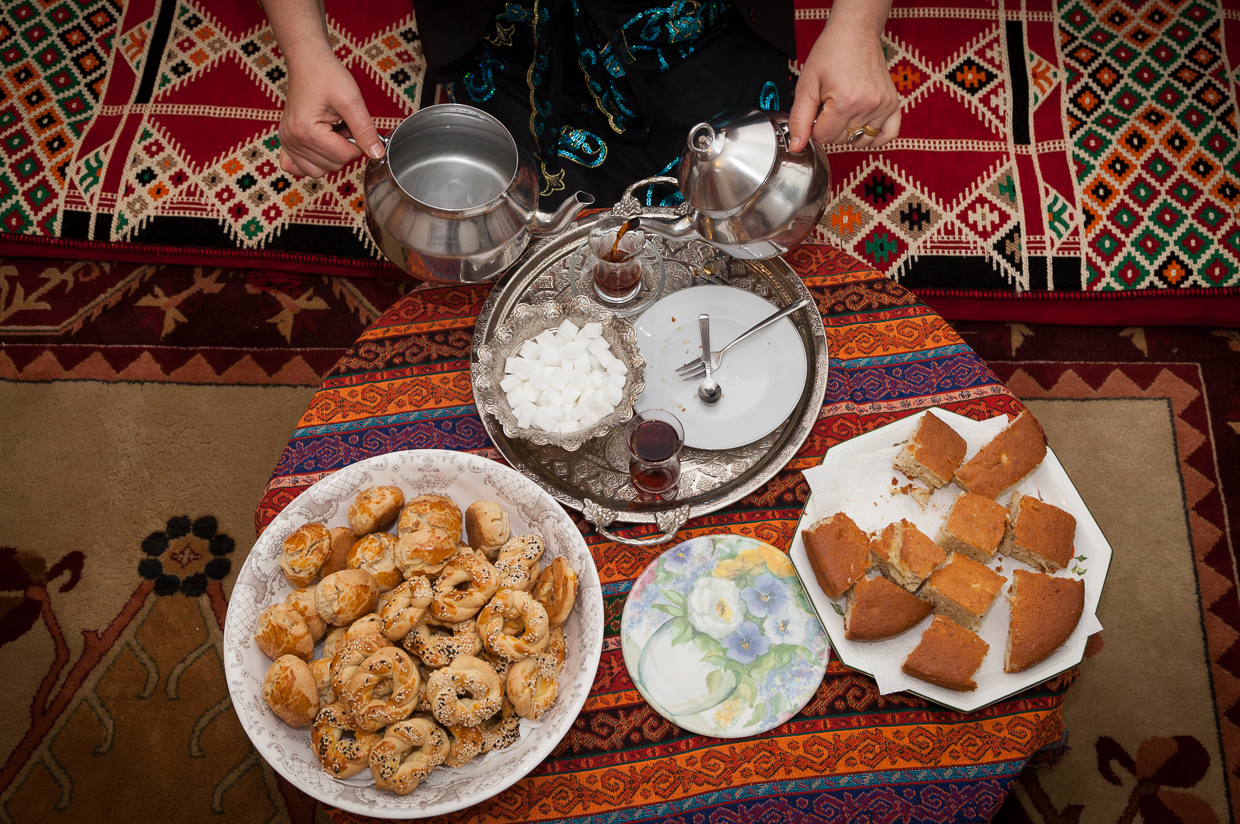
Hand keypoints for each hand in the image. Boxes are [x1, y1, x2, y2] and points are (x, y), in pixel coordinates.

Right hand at [278, 52, 384, 177]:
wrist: (308, 61)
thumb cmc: (326, 74)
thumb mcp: (351, 100)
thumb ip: (365, 130)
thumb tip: (377, 154)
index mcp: (305, 131)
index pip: (342, 157)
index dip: (356, 144)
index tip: (352, 125)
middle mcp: (292, 140)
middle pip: (332, 165)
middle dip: (343, 149)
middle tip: (341, 124)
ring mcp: (287, 142)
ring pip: (318, 170)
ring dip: (330, 156)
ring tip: (331, 132)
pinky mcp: (286, 141)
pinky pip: (298, 167)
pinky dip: (312, 162)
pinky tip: (319, 147)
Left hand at [787, 4, 900, 151]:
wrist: (855, 33)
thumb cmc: (830, 54)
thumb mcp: (806, 85)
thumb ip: (799, 119)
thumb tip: (796, 147)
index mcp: (844, 102)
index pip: (824, 137)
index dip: (815, 127)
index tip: (817, 109)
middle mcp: (868, 105)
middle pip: (842, 139)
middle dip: (831, 127)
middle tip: (830, 104)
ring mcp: (883, 105)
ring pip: (861, 140)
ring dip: (849, 132)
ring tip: (845, 111)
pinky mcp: (893, 103)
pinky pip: (889, 135)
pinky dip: (876, 138)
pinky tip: (863, 129)